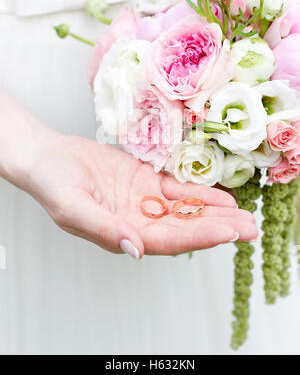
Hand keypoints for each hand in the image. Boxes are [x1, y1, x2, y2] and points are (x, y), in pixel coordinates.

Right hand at [25, 135, 257, 258]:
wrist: (50, 158)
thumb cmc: (54, 184)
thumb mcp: (73, 208)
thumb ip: (104, 229)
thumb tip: (135, 251)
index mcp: (122, 234)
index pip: (167, 240)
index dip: (199, 237)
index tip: (228, 233)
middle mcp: (138, 221)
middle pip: (184, 228)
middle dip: (217, 228)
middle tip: (250, 228)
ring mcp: (144, 201)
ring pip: (185, 209)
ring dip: (214, 211)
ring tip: (244, 214)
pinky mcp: (146, 181)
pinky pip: (177, 188)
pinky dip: (198, 192)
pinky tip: (221, 195)